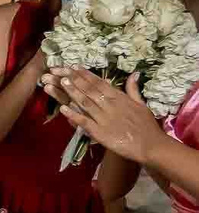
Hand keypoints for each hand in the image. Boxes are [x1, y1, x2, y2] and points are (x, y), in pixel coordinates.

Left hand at [44, 70, 159, 163]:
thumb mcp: (141, 104)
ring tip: (61, 82)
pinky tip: (63, 109)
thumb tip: (133, 74)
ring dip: (73, 92)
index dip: (86, 75)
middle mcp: (111, 106)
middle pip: (90, 90)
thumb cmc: (146, 126)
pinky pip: (84, 122)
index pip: (100, 83)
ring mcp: (104, 119)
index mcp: (120, 98)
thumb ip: (133, 90)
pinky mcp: (100, 133)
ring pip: (85, 103)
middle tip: (62, 70)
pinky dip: (73, 115)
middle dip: (75, 79)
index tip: (74, 66)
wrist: (151, 146)